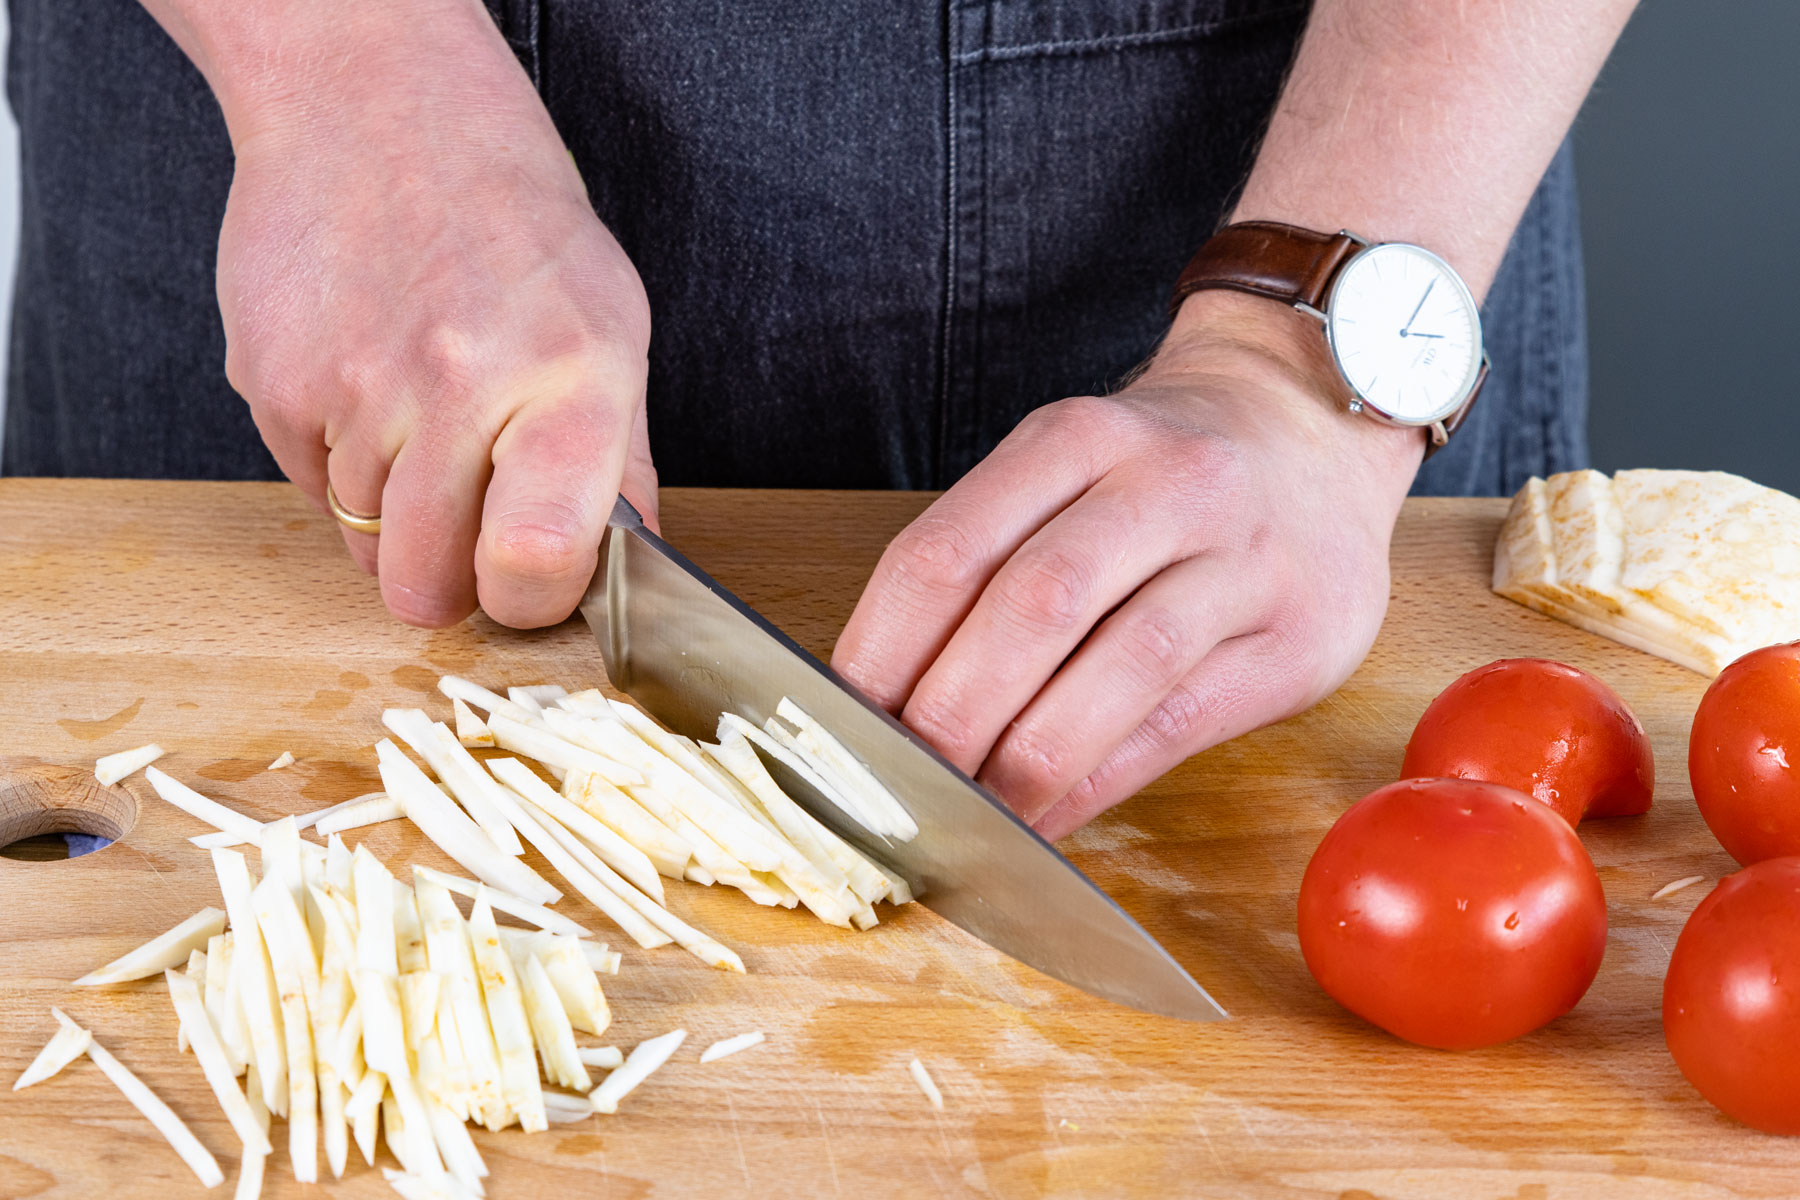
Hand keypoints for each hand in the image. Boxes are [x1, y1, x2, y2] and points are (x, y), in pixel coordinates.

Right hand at [212, 2, 654, 627]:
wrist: (382, 110)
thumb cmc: (515, 225)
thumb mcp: (611, 328)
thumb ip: (624, 459)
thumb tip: (636, 562)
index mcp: (569, 379)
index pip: (537, 561)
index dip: (532, 601)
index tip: (532, 582)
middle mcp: (460, 386)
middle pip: (427, 587)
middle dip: (451, 577)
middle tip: (473, 519)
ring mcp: (356, 386)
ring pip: (365, 546)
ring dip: (397, 515)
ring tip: (425, 421)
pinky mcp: (274, 382)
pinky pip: (309, 489)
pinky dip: (340, 464)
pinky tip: (370, 385)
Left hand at [832, 291, 1421, 839]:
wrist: (1311, 428)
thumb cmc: (1158, 474)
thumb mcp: (1067, 469)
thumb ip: (986, 561)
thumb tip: (883, 701)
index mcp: (1076, 438)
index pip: (947, 553)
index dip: (880, 655)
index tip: (839, 726)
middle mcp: (1165, 485)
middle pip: (1030, 609)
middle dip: (949, 718)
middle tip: (898, 787)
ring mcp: (1242, 561)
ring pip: (1119, 671)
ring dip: (1025, 762)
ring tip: (968, 818)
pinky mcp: (1294, 641)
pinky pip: (1175, 724)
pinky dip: (1096, 783)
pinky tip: (1045, 819)